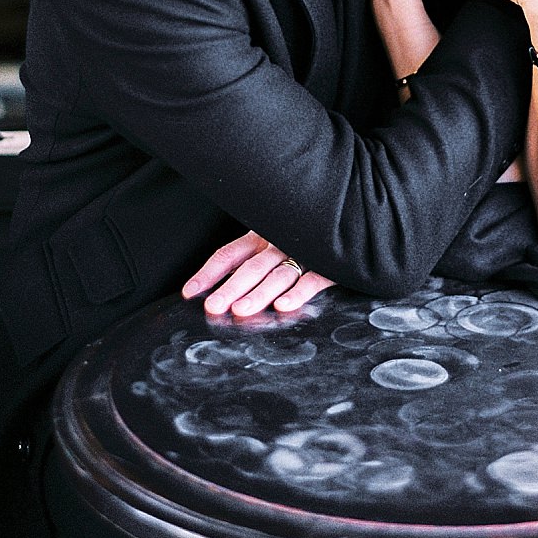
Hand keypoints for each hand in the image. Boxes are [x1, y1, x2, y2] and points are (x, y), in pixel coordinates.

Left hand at [182, 231, 333, 316]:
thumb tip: (216, 289)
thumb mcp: (273, 241)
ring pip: (278, 275)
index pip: (229, 253)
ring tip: (240, 311)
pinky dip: (298, 293)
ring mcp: (305, 252)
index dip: (208, 272)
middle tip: (213, 307)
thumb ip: (251, 259)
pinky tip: (283, 307)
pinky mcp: (329, 264)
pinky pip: (313, 280)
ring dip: (259, 294)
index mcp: (261, 237)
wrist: (347, 226)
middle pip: (251, 267)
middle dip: (230, 288)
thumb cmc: (305, 239)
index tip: (190, 292)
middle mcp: (279, 243)